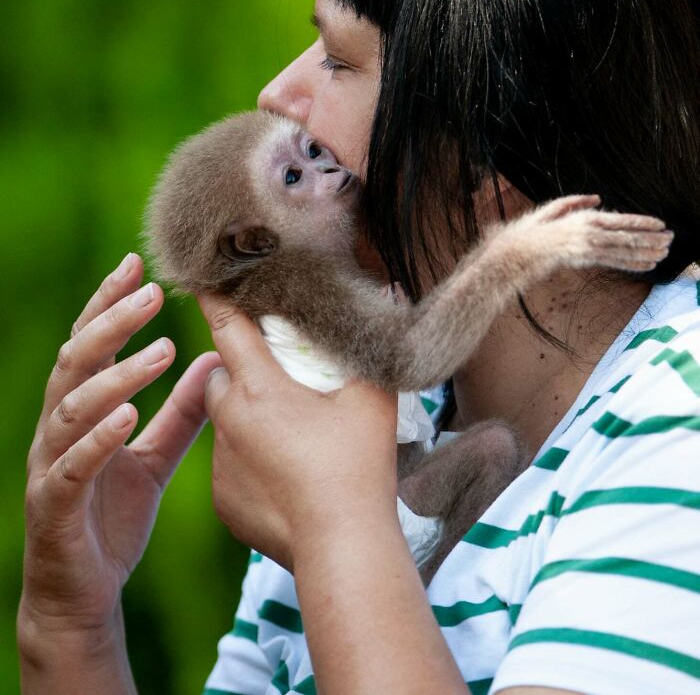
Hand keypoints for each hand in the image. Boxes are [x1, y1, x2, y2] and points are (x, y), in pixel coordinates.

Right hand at [20, 254, 220, 650]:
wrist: (81, 596)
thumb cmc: (112, 518)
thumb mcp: (155, 458)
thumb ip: (180, 413)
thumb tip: (215, 364)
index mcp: (83, 411)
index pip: (91, 345)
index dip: (110, 304)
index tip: (138, 266)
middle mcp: (60, 429)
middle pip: (76, 360)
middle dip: (111, 322)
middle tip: (151, 293)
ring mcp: (50, 465)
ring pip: (72, 406)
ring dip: (116, 375)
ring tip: (161, 351)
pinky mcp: (53, 506)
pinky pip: (71, 467)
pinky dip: (98, 439)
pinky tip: (128, 416)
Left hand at [198, 295, 398, 570]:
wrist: (341, 547)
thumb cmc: (359, 465)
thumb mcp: (374, 398)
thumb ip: (373, 345)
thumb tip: (389, 291)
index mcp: (260, 389)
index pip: (226, 327)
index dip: (216, 298)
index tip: (204, 274)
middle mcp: (229, 422)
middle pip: (220, 377)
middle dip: (240, 370)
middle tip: (279, 382)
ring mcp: (222, 464)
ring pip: (224, 424)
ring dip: (246, 419)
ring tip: (290, 436)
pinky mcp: (223, 502)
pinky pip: (228, 467)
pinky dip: (248, 462)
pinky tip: (284, 475)